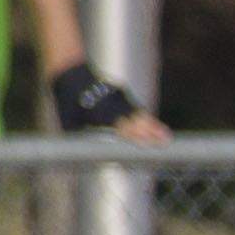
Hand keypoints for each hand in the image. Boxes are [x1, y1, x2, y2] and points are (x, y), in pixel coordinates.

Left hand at [50, 64, 168, 142]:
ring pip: (137, 113)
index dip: (131, 133)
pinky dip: (147, 121)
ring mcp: (119, 96)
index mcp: (95, 110)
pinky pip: (137, 110)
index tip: (143, 142)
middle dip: (148, 131)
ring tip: (167, 138)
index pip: (117, 123)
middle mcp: (110, 102)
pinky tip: (160, 131)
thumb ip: (81, 140)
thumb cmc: (67, 105)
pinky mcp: (124, 95)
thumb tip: (88, 162)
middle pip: (132, 118)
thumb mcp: (68, 123)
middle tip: (164, 142)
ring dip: (152, 126)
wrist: (69, 72)